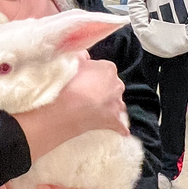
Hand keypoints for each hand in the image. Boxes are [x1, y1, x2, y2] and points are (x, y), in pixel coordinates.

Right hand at [13, 63, 128, 160]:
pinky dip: (120, 127)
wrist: (66, 109)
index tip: (81, 79)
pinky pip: (120, 125)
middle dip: (102, 89)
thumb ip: (80, 56)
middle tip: (84, 93)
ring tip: (94, 109)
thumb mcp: (71, 61)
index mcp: (108, 69)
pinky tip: (121, 132)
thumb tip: (85, 56)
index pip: (102, 68)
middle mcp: (117, 85)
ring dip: (109, 105)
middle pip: (111, 85)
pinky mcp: (113, 121)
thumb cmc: (68, 82)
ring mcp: (117, 104)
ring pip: (116, 103)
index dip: (91, 74)